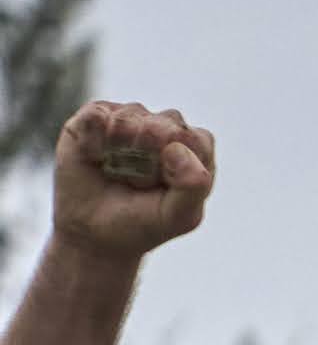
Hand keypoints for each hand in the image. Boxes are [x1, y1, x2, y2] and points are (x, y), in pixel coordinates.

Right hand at [51, 102, 209, 258]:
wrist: (93, 231)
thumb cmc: (143, 221)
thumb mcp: (178, 215)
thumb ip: (194, 186)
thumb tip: (177, 149)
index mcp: (196, 148)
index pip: (194, 140)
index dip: (174, 168)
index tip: (162, 187)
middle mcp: (166, 125)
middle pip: (160, 127)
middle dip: (146, 162)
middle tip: (137, 182)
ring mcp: (131, 116)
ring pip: (126, 120)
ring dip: (118, 155)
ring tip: (117, 171)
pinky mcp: (97, 113)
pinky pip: (97, 116)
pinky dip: (93, 143)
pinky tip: (95, 157)